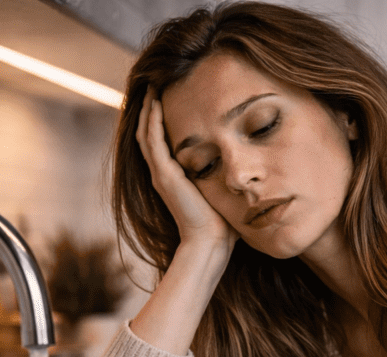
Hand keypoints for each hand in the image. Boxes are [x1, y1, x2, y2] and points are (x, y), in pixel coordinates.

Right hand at [135, 91, 238, 251]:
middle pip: (147, 134)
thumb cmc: (221, 221)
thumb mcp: (220, 190)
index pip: (160, 142)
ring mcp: (160, 174)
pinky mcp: (164, 175)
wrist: (212, 241)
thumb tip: (241, 166)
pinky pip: (152, 141)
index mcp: (173, 177)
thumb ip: (222, 175)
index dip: (158, 120)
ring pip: (145, 134)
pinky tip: (155, 103)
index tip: (166, 98)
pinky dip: (152, 121)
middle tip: (152, 86)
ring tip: (150, 88)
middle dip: (149, 110)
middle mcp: (162, 174)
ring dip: (147, 110)